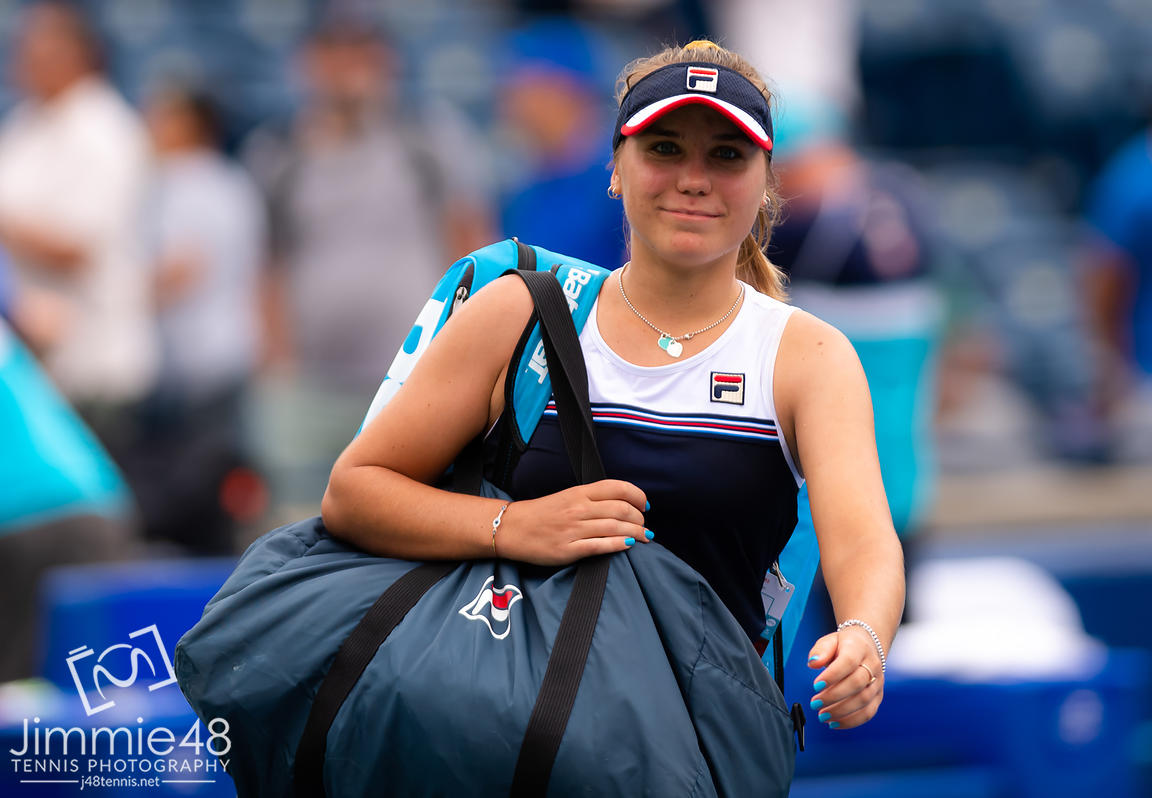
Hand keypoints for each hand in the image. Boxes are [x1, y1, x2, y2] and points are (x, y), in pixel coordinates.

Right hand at [497, 480, 649, 565]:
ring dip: (636, 533)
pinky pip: (601, 546)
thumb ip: (592, 498)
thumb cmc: (542, 513)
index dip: (638, 496)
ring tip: (644, 538)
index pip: (618, 488)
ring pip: (615, 528)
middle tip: (644, 525)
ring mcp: (574, 529)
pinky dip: (619, 545)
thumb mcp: (567, 496)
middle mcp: (578, 508)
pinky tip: (629, 546)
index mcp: (579, 492)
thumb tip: (623, 505)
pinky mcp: (569, 549)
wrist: (512, 528)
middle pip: (621, 509)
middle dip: (640, 519)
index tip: (645, 505)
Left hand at [806, 626, 883, 729]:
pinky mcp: (878, 696)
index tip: (815, 686)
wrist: (868, 646)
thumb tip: (813, 663)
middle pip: (857, 683)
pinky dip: (851, 721)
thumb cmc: (844, 645)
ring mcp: (878, 682)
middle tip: (815, 704)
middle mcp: (872, 665)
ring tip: (822, 716)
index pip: (848, 662)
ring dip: (841, 712)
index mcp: (859, 648)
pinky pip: (868, 712)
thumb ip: (821, 650)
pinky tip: (834, 723)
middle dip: (834, 697)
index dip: (832, 675)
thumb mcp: (830, 640)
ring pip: (863, 700)